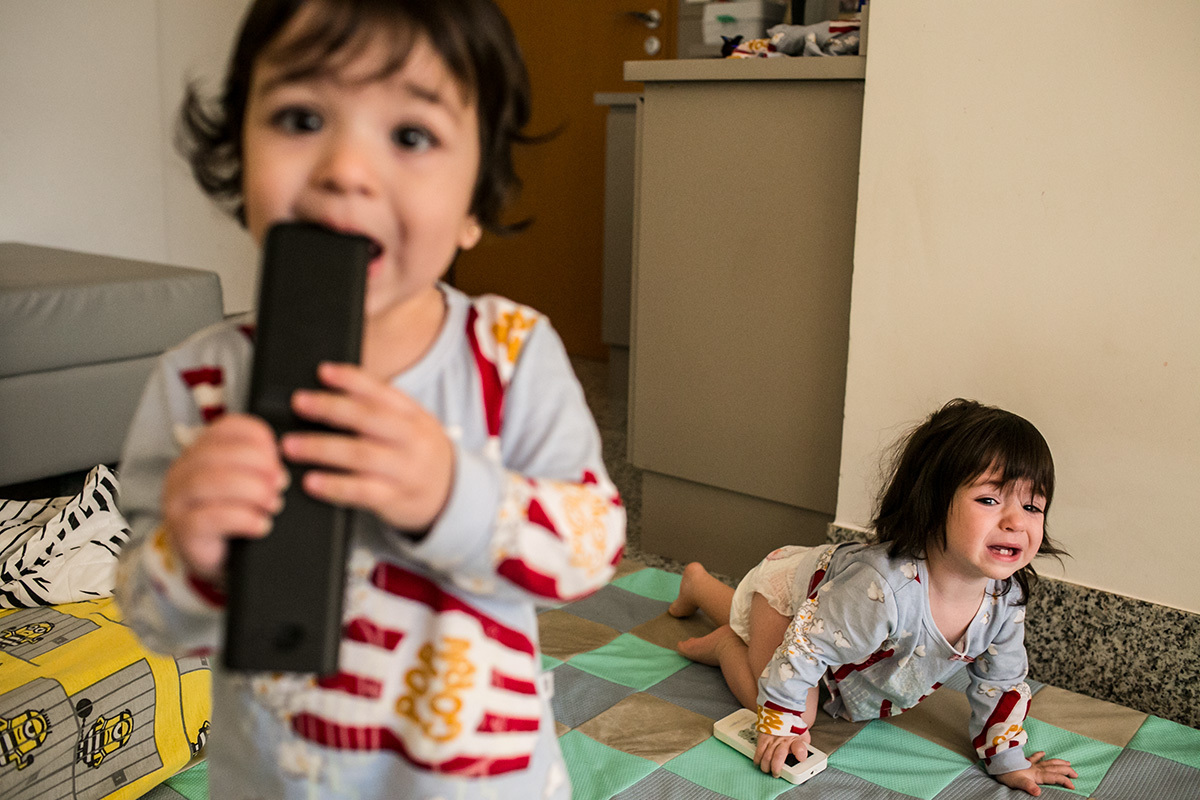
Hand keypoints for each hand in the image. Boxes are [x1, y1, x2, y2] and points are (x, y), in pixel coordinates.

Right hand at [162, 414, 286, 581]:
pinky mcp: (183, 529)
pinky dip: (243, 519)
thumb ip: (260, 465)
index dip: (258, 438)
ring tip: (273, 504)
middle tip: (281, 484)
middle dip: (259, 465)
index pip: (227, 427)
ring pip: (211, 482)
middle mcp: (184, 470)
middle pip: (219, 453)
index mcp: (202, 450)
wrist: (218, 557)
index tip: (278, 455)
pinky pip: (210, 517)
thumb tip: (285, 459)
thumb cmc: (234, 514)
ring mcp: (178, 499)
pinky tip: (261, 525)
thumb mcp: (248, 483)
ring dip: (252, 491)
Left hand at [281, 362, 454, 531]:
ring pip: (361, 455)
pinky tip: (311, 482)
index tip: (323, 371)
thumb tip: (330, 392)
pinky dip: (334, 486)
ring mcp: (405, 470)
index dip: (352, 379)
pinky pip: (362, 492)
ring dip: (321, 448)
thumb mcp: (412, 425)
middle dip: (330, 408)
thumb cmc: (418, 455)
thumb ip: (381, 410)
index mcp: (414, 415)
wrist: (451, 494)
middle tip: (299, 403)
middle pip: (368, 419)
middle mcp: (412, 439)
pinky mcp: (396, 499)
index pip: (382, 391)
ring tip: (290, 445)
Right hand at [753, 730, 809, 777]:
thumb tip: (804, 758)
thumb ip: (804, 747)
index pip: (799, 747)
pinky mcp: (763, 738)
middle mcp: (784, 740)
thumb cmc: (793, 729)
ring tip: (767, 770)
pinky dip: (758, 759)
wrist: (782, 714)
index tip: (801, 758)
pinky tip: (759, 762)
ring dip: (766, 766)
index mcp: (796, 740)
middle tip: (776, 774)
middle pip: (778, 757)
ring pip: (767, 756)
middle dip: (776, 768)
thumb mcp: (803, 736)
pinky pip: (759, 751)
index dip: (800, 753)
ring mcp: (773, 739)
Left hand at [995, 751, 1077, 796]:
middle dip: (1066, 771)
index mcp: (1037, 774)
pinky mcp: (1024, 761)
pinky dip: (1039, 755)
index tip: (1073, 786)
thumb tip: (1038, 792)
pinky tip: (1043, 752)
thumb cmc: (1007, 774)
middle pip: (1055, 768)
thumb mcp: (1018, 783)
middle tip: (1075, 774)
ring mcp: (1030, 764)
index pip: (1055, 778)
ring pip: (1048, 762)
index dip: (1065, 781)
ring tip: (1067, 763)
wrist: (996, 763)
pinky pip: (1034, 757)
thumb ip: (1029, 787)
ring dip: (1058, 763)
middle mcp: (1036, 768)